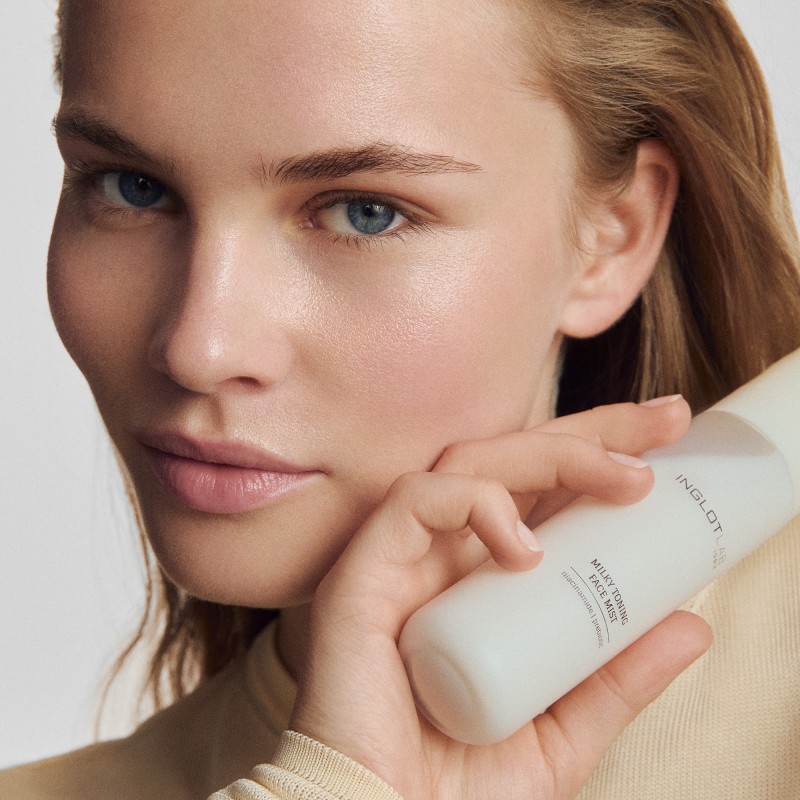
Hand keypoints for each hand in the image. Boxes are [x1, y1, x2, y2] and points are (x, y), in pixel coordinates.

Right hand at [289, 399, 711, 799]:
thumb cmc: (452, 788)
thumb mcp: (560, 731)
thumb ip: (615, 679)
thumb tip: (690, 625)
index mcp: (483, 581)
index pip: (542, 492)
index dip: (600, 455)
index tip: (667, 440)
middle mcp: (444, 556)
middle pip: (514, 460)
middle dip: (592, 433)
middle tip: (664, 423)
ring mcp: (404, 557)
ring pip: (471, 463)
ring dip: (551, 456)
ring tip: (622, 477)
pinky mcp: (365, 569)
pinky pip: (416, 502)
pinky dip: (475, 505)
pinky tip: (525, 548)